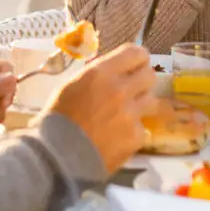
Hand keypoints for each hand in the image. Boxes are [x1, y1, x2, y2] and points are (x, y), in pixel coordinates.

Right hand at [42, 43, 158, 174]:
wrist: (58, 157)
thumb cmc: (58, 118)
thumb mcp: (72, 85)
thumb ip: (98, 75)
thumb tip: (114, 71)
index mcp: (102, 72)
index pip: (136, 53)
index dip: (138, 59)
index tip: (135, 65)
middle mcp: (121, 89)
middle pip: (150, 75)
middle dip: (142, 80)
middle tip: (133, 88)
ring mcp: (131, 114)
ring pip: (151, 100)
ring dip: (140, 104)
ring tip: (125, 114)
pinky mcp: (136, 137)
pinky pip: (142, 127)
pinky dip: (133, 131)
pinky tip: (118, 136)